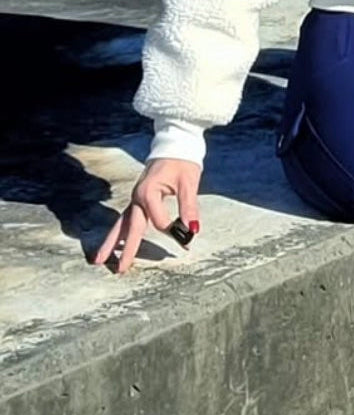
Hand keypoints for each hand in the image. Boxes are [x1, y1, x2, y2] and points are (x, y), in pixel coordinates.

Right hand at [93, 158, 201, 274]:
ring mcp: (135, 198)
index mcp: (148, 192)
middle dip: (125, 249)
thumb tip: (193, 229)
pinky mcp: (137, 199)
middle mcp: (137, 197)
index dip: (172, 230)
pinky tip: (113, 244)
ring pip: (121, 224)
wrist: (174, 144)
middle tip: (119, 270)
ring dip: (112, 242)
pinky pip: (126, 219)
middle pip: (130, 227)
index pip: (157, 221)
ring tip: (100, 260)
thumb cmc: (182, 162)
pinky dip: (118, 232)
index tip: (188, 235)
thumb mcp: (189, 182)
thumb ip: (189, 206)